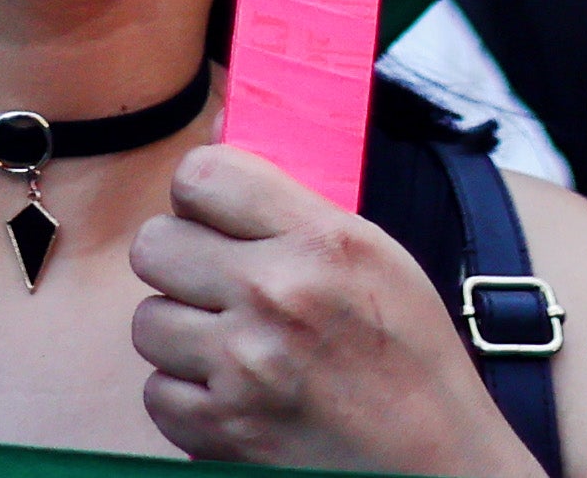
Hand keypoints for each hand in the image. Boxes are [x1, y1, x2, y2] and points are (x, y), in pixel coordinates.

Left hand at [132, 145, 526, 475]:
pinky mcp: (223, 432)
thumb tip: (213, 141)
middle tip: (217, 284)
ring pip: (149, 322)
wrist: (437, 467)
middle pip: (155, 245)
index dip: (201, 196)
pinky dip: (187, 398)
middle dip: (181, 263)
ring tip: (234, 347)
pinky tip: (234, 395)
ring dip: (183, 335)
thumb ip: (292, 204)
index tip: (215, 217)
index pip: (202, 176)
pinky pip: (158, 393)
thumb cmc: (412, 359)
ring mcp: (244, 368)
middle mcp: (277, 296)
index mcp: (323, 242)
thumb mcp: (376, 256)